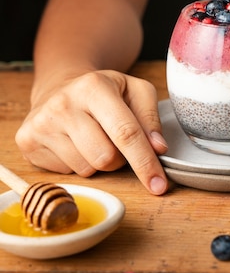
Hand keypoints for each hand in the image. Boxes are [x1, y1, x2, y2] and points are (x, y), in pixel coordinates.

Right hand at [15, 70, 168, 194]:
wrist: (59, 86)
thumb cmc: (103, 92)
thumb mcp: (134, 91)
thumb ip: (150, 118)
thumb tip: (158, 149)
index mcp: (94, 86)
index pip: (125, 133)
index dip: (145, 162)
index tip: (159, 185)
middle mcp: (64, 103)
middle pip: (106, 158)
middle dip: (119, 159)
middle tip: (114, 140)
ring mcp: (42, 123)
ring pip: (87, 169)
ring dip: (98, 162)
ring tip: (92, 138)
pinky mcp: (27, 141)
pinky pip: (66, 173)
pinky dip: (78, 163)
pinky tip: (73, 143)